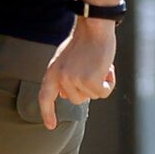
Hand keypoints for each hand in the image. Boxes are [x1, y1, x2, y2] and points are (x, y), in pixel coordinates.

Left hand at [36, 16, 117, 130]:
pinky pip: (103, 93)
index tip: (51, 126)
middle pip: (77, 99)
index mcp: (52, 72)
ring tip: (100, 65)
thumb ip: (64, 76)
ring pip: (91, 96)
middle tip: (93, 69)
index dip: (47, 112)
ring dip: (100, 83)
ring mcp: (74, 80)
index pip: (45, 97)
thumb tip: (65, 96)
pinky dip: (109, 83)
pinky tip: (108, 68)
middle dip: (88, 88)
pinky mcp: (89, 81)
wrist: (94, 27)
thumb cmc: (84, 40)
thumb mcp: (66, 59)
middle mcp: (60, 78)